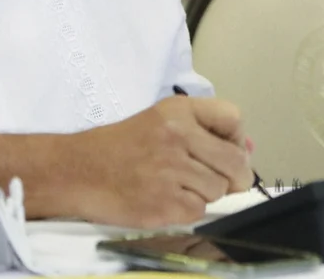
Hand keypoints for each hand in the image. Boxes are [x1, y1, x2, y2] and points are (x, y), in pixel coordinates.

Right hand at [62, 96, 253, 226]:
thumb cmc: (119, 147)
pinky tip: (166, 201)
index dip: (237, 138)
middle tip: (221, 181)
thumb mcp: (161, 121)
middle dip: (236, 176)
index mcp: (178, 112)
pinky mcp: (163, 204)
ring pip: (219, 189)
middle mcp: (177, 137)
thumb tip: (248, 149)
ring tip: (179, 187)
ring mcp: (170, 172)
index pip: (233, 118)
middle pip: (236, 161)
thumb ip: (205, 130)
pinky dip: (188, 211)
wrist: (75, 171)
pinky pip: (198, 211)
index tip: (227, 149)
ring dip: (206, 194)